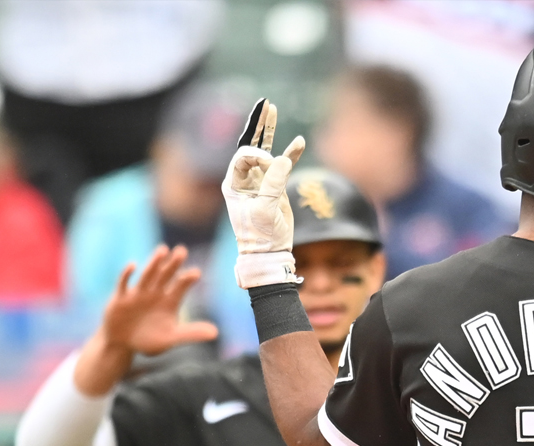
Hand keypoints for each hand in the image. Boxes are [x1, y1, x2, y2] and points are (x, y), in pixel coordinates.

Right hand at [101, 246, 217, 355]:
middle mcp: (155, 293)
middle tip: (182, 251)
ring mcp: (138, 294)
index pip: (181, 287)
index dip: (187, 279)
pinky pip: (124, 284)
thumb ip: (191, 334)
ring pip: (147, 275)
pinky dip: (127, 275)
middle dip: (173, 264)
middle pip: (166, 275)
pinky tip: (133, 265)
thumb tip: (216, 333)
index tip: (196, 273)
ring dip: (154, 263)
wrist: (122, 343)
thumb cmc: (149, 340)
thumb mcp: (171, 339)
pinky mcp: (121, 298)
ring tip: (162, 250)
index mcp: (170, 301)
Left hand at [223, 99, 305, 287]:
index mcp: (233, 183)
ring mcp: (261, 182)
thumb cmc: (260, 235)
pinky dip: (291, 154)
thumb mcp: (264, 209)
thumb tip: (283, 158)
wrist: (270, 253)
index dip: (258, 155)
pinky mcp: (276, 188)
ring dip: (270, 132)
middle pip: (251, 145)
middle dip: (257, 125)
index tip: (271, 165)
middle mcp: (245, 179)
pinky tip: (300, 142)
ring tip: (273, 109)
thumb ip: (273, 182)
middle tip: (264, 104)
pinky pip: (283, 166)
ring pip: (266, 151)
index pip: (244, 156)